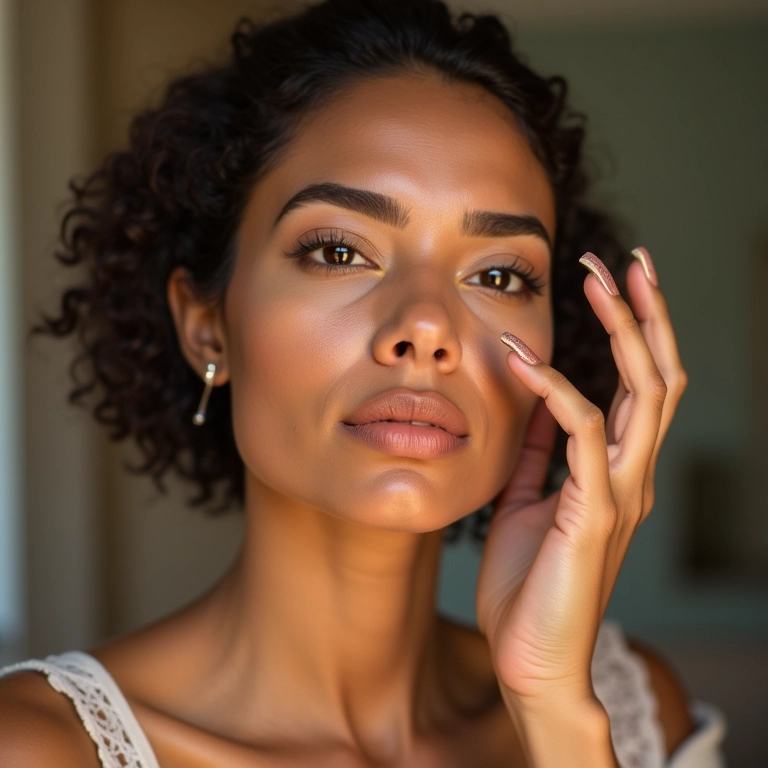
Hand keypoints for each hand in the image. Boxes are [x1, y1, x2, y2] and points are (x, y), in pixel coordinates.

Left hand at [475, 250, 686, 709]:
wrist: (530, 659)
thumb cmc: (529, 584)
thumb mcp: (530, 501)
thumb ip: (541, 454)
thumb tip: (537, 404)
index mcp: (617, 471)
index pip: (641, 386)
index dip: (636, 330)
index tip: (614, 281)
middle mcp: (632, 475)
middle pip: (659, 376)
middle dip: (644, 313)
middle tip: (622, 258)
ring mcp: (620, 493)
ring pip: (642, 394)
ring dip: (620, 331)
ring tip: (594, 278)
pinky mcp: (594, 513)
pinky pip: (584, 436)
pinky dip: (557, 391)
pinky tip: (524, 360)